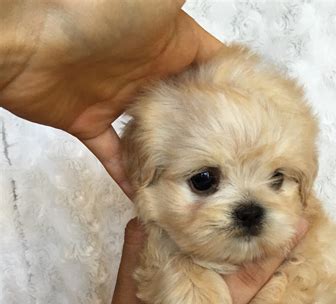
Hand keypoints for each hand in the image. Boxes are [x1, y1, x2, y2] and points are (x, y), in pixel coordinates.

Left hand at [0, 0, 221, 195]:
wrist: (24, 40)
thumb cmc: (92, 13)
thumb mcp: (158, 0)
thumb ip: (186, 9)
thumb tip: (225, 34)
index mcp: (169, 44)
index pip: (211, 67)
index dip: (236, 88)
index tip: (259, 118)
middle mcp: (149, 74)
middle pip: (187, 107)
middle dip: (211, 131)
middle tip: (238, 164)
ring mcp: (119, 101)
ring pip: (155, 135)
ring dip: (174, 159)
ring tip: (202, 187)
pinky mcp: (91, 124)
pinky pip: (115, 157)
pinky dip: (129, 178)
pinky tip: (150, 200)